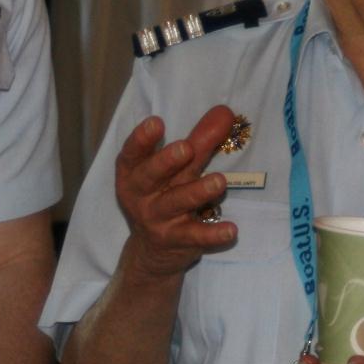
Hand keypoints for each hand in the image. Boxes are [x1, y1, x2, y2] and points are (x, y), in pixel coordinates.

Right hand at [114, 106, 240, 280]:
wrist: (153, 252)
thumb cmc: (165, 195)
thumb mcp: (176, 169)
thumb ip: (199, 140)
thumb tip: (225, 112)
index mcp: (133, 172)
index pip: (132, 154)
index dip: (142, 139)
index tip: (156, 122)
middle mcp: (141, 195)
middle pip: (150, 176)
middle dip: (167, 162)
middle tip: (186, 148)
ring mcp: (157, 219)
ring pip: (176, 202)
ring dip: (197, 192)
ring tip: (219, 182)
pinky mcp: (176, 241)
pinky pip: (195, 236)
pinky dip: (213, 234)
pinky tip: (231, 230)